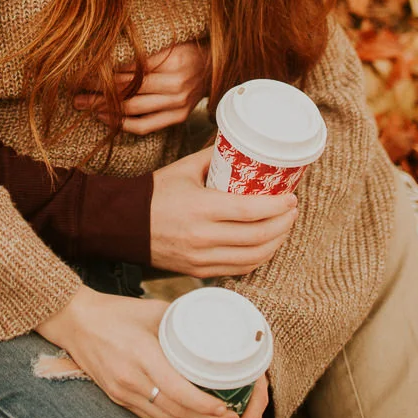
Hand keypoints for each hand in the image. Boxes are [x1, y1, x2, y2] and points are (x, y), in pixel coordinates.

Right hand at [37, 286, 240, 417]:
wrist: (74, 321)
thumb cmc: (115, 311)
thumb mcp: (150, 309)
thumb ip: (179, 319)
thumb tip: (210, 325)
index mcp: (142, 354)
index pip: (178, 390)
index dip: (204, 405)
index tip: (225, 408)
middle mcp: (131, 378)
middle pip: (174, 412)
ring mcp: (121, 392)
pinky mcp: (116, 398)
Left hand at [73, 41, 208, 134]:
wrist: (213, 67)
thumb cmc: (185, 48)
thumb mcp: (166, 40)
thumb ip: (141, 48)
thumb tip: (102, 53)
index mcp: (172, 60)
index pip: (130, 69)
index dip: (103, 72)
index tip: (82, 72)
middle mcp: (176, 84)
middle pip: (128, 90)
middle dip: (98, 92)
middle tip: (75, 93)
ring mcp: (178, 104)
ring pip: (133, 109)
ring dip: (104, 109)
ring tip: (84, 105)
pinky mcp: (178, 117)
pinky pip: (145, 126)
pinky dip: (122, 124)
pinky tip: (105, 118)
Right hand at [150, 148, 297, 277]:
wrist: (124, 224)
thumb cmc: (154, 194)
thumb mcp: (184, 169)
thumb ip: (214, 157)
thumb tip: (240, 146)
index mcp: (201, 208)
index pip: (251, 211)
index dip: (278, 206)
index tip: (291, 197)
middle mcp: (204, 237)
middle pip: (259, 236)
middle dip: (284, 224)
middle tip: (293, 210)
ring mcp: (202, 258)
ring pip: (253, 257)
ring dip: (276, 243)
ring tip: (284, 227)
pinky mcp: (199, 271)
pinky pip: (238, 269)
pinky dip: (258, 259)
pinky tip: (266, 246)